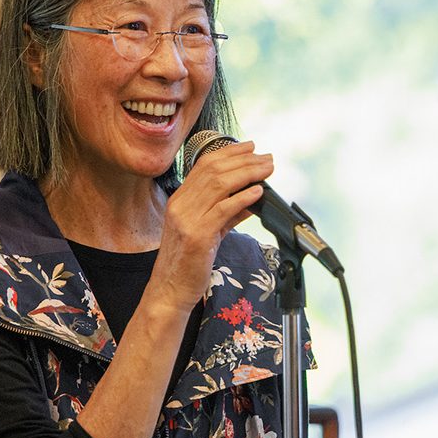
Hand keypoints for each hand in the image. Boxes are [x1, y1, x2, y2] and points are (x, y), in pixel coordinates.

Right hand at [154, 140, 272, 309]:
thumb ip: (227, 212)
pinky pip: (222, 210)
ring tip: (267, 170)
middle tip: (266, 157)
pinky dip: (242, 198)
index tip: (250, 147)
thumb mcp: (208, 230)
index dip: (229, 152)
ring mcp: (186, 219)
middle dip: (243, 160)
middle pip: (213, 170)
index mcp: (180, 200)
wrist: (170, 289)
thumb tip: (251, 197)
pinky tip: (258, 193)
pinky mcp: (197, 236)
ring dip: (247, 173)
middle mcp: (180, 205)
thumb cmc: (189, 262)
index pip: (204, 165)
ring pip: (218, 185)